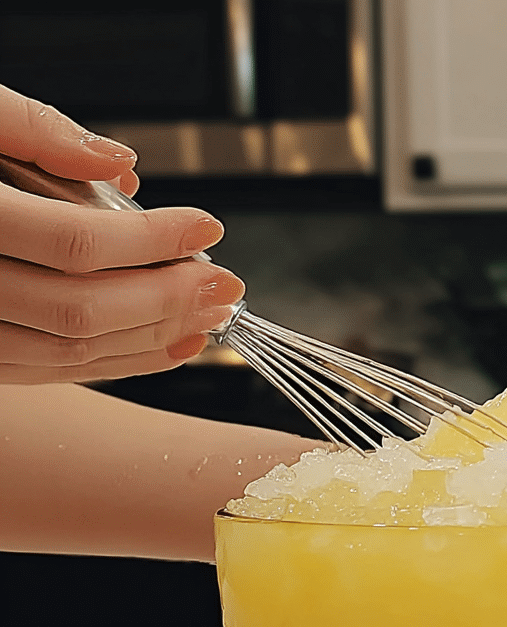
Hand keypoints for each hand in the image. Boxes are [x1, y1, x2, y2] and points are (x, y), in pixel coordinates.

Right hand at [0, 84, 244, 383]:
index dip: (153, 240)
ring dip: (153, 340)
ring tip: (211, 317)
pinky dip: (115, 364)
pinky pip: (46, 372)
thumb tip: (123, 166)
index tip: (208, 225)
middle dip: (167, 300)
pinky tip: (169, 346)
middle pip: (80, 309)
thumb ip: (34, 128)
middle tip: (227, 284)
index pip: (76, 243)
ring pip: (66, 352)